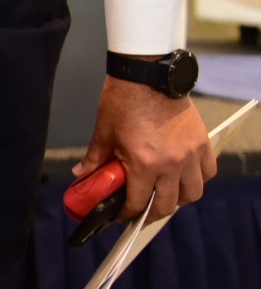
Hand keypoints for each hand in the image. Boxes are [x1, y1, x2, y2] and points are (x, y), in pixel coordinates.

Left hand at [76, 75, 215, 223]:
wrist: (147, 73)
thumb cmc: (124, 99)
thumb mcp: (104, 131)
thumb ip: (95, 158)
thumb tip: (81, 174)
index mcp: (144, 163)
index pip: (138, 203)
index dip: (127, 214)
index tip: (121, 215)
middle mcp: (171, 164)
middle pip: (167, 205)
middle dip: (151, 213)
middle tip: (141, 212)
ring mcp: (190, 154)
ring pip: (192, 193)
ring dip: (178, 200)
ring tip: (164, 196)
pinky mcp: (201, 143)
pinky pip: (207, 173)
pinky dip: (197, 180)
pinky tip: (184, 178)